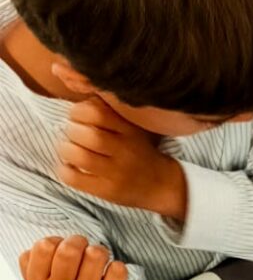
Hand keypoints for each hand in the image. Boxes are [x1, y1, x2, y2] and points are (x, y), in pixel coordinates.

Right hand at [19, 235, 133, 279]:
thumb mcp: (48, 271)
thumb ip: (42, 254)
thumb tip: (54, 244)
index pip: (44, 246)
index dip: (56, 241)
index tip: (61, 251)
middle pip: (69, 250)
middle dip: (78, 242)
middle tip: (82, 251)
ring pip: (95, 254)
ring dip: (100, 252)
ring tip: (97, 263)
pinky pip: (117, 269)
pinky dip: (117, 267)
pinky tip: (111, 278)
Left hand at [57, 96, 186, 218]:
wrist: (162, 185)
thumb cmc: (139, 151)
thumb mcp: (132, 127)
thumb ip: (109, 111)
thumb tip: (75, 88)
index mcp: (130, 131)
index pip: (97, 113)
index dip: (78, 111)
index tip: (77, 116)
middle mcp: (125, 151)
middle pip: (88, 135)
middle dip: (71, 131)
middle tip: (72, 134)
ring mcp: (116, 173)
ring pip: (80, 156)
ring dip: (66, 150)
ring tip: (69, 150)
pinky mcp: (107, 191)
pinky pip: (75, 179)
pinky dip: (64, 170)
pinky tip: (69, 167)